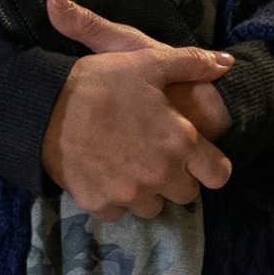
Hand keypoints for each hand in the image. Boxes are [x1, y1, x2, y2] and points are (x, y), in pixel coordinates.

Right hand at [40, 0, 235, 220]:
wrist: (45, 106)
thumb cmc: (102, 81)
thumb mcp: (148, 61)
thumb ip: (191, 64)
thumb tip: (227, 63)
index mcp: (180, 142)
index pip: (218, 175)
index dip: (208, 165)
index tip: (193, 156)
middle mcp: (161, 175)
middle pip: (186, 195)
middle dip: (175, 177)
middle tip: (153, 153)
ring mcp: (130, 194)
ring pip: (153, 207)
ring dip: (146, 190)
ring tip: (126, 162)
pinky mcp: (101, 205)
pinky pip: (119, 212)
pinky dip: (114, 198)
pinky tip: (103, 172)